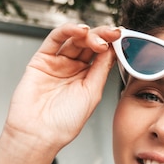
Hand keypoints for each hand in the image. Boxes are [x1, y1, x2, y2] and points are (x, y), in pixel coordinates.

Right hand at [3, 23, 119, 154]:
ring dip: (88, 34)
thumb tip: (112, 49)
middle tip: (113, 35)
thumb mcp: (92, 94)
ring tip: (99, 39)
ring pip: (74, 39)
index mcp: (88, 78)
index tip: (123, 38)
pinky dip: (68, 31)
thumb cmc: (65, 122)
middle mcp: (73, 69)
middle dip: (103, 37)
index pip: (102, 55)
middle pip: (89, 44)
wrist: (40, 133)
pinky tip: (80, 31)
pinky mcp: (41, 59)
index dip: (113, 45)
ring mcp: (58, 63)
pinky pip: (54, 39)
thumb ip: (100, 70)